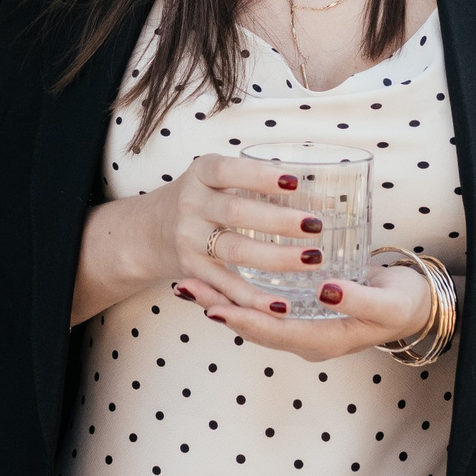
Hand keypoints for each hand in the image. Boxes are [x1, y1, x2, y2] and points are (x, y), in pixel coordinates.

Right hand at [75, 154, 397, 331]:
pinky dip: (253, 298)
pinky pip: (225, 285)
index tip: (296, 182)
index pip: (229, 170)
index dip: (261, 176)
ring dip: (275, 257)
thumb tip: (327, 196)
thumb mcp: (217, 180)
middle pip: (235, 213)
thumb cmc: (202, 200)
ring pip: (234, 251)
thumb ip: (259, 184)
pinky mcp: (191, 270)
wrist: (147, 231)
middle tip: (315, 225)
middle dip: (277, 220)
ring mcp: (189, 238)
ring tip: (312, 259)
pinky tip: (282, 305)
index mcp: (202, 173)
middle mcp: (191, 203)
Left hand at [172, 246, 440, 363]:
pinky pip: (263, 303)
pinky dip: (238, 290)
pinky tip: (217, 273)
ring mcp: (302, 324)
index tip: (217, 308)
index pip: (277, 333)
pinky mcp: (301, 308)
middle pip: (256, 326)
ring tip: (187, 282)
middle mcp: (307, 337)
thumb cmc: (404, 301)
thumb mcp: (389, 302)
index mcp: (326, 341)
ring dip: (222, 299)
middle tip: (187, 289)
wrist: (415, 303)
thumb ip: (360, 299)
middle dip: (221, 307)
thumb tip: (327, 291)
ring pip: (254, 315)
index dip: (246, 321)